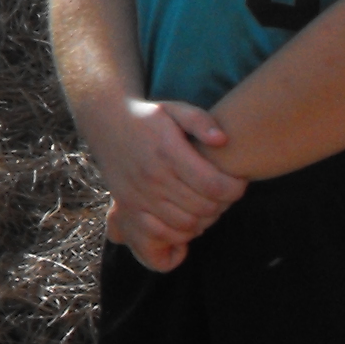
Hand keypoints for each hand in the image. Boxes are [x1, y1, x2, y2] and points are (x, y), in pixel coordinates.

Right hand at [81, 96, 242, 265]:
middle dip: (223, 204)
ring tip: (206, 203)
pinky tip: (187, 218)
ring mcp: (139, 195)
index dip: (235, 188)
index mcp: (168, 152)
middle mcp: (153, 177)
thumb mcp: (175, 108)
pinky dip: (180, 234)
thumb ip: (201, 121)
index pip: (214, 186)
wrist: (107, 122)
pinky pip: (160, 234)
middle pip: (204, 208)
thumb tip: (222, 140)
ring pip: (186, 225)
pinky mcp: (128, 207)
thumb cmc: (149, 117)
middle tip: (223, 192)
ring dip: (204, 220)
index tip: (238, 180)